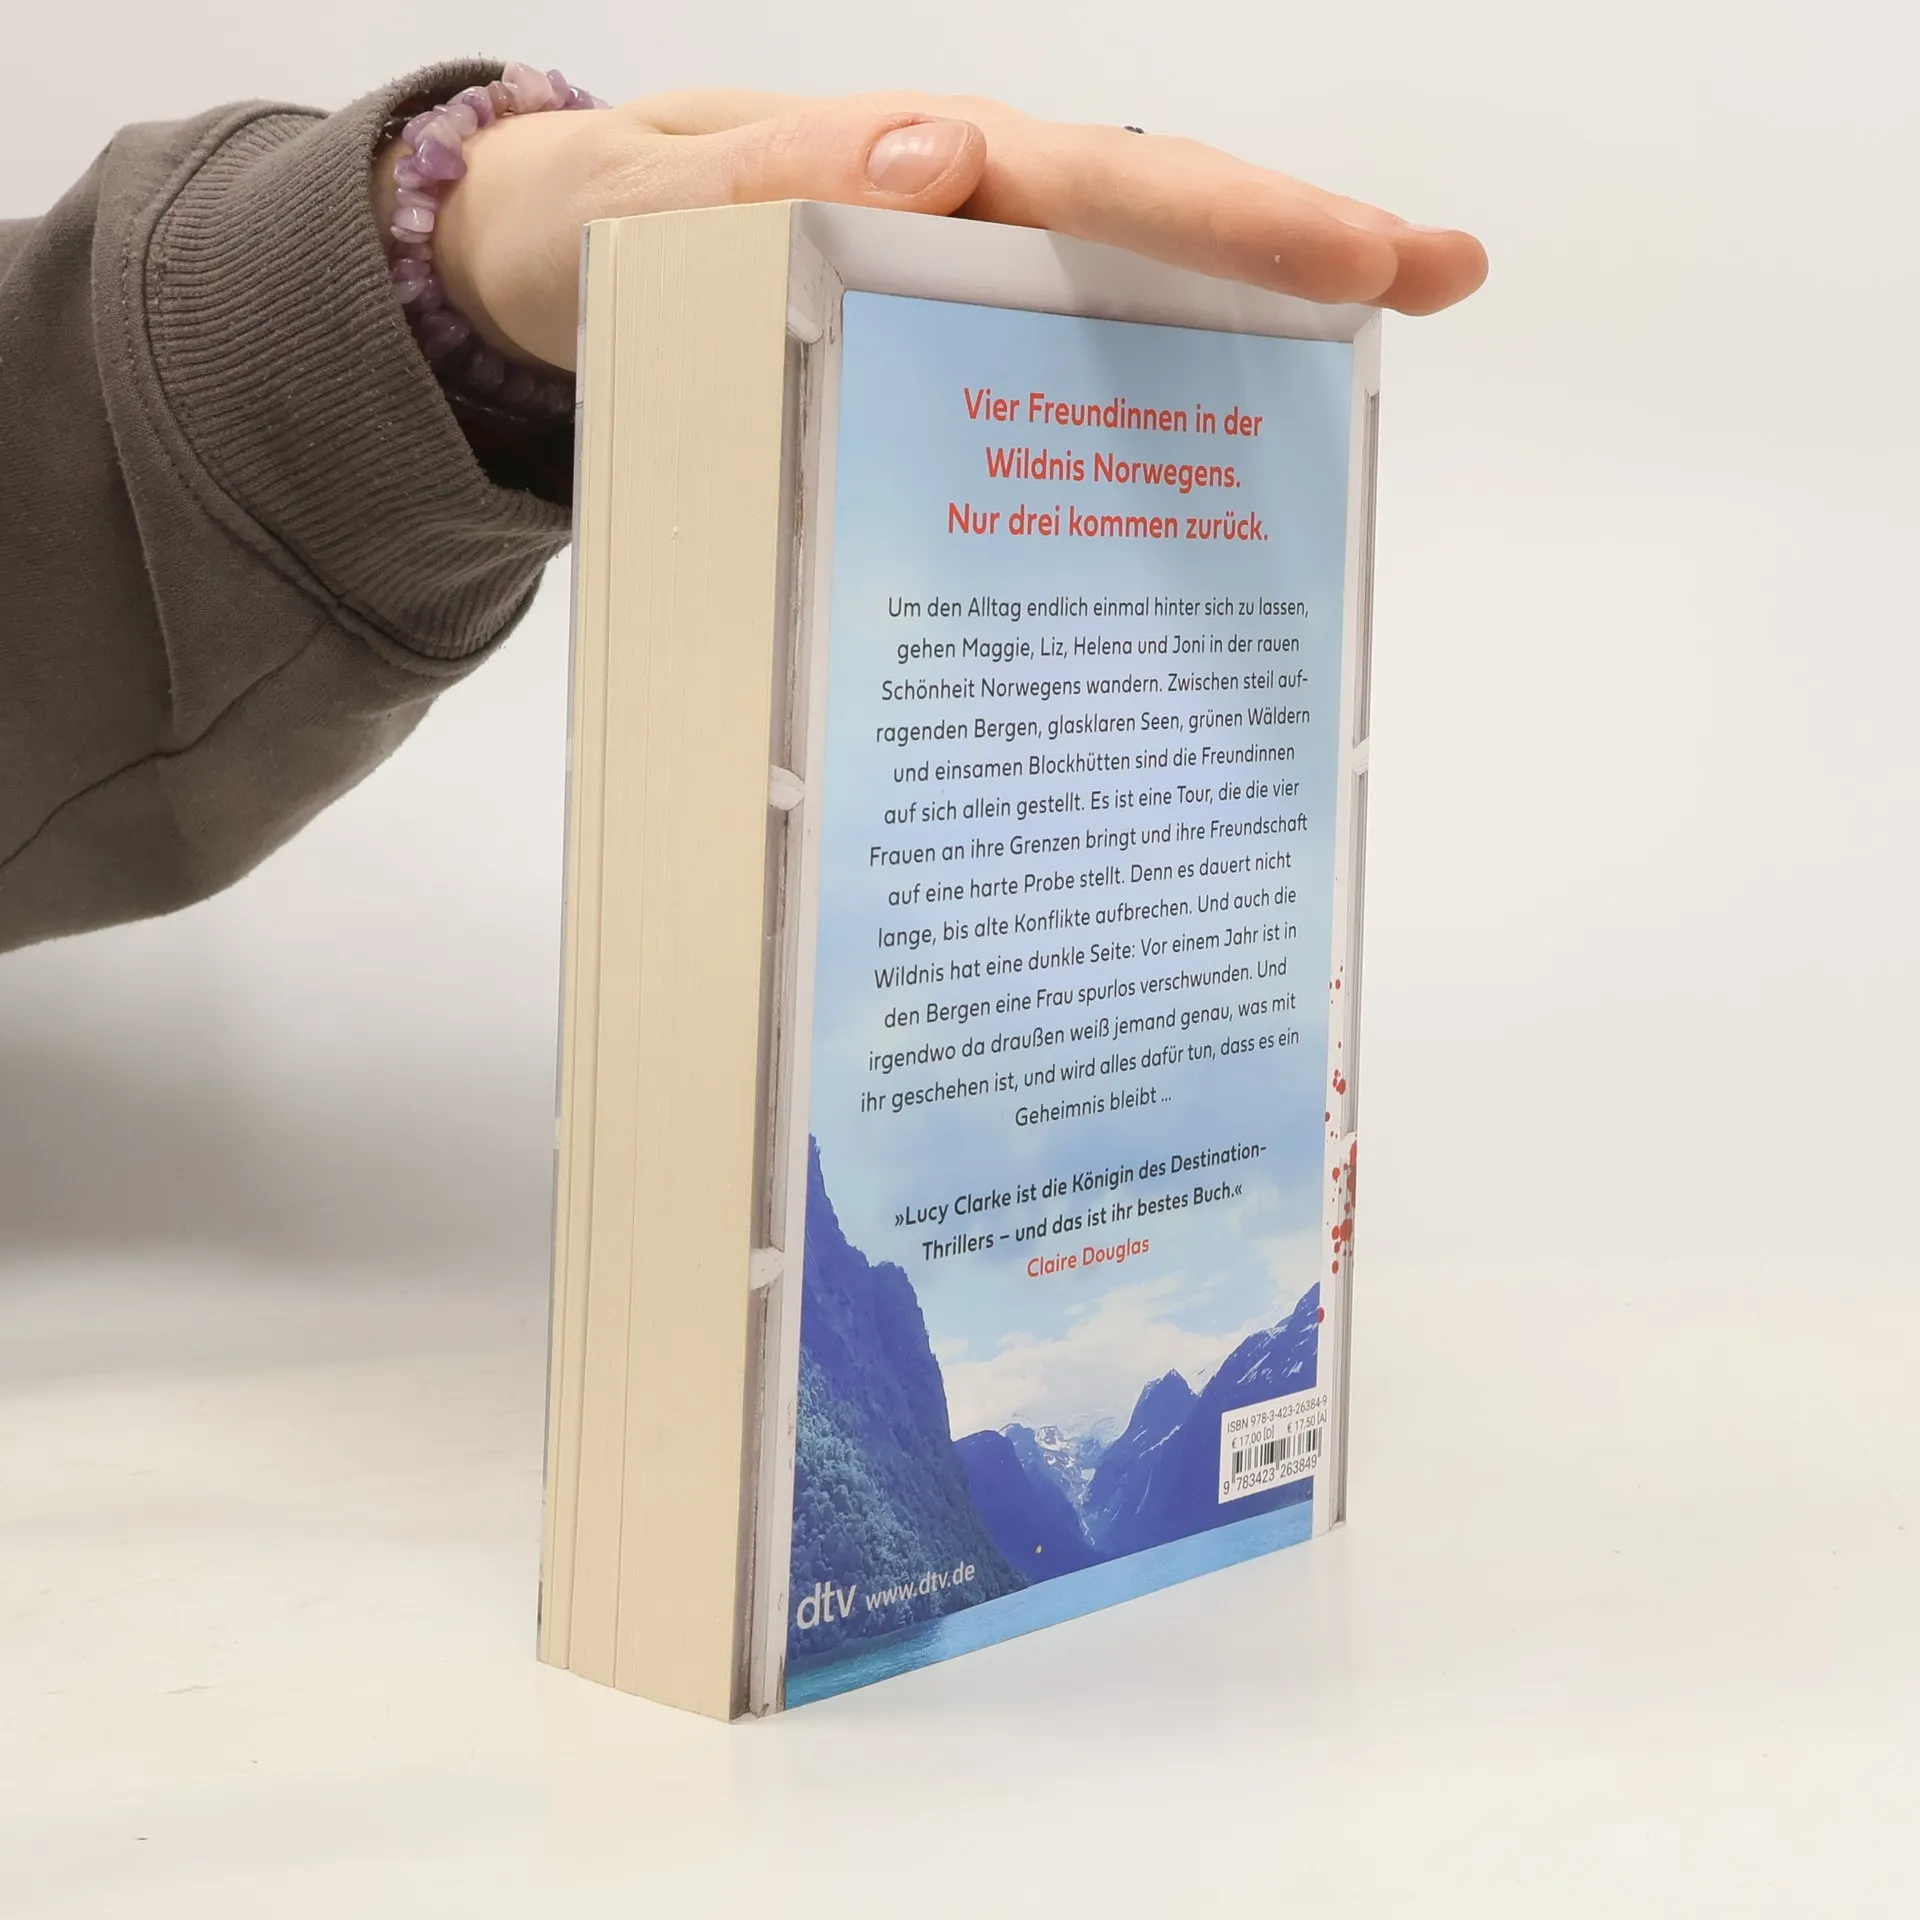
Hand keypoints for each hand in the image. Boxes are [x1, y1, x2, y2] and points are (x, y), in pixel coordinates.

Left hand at [379, 90, 1487, 373]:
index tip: (1338, 260)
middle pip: (1157, 215)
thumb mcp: (654, 212)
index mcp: (919, 168)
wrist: (571, 270)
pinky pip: (1073, 357)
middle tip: (1436, 271)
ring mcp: (976, 279)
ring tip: (1397, 316)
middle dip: (1294, 240)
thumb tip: (933, 161)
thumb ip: (768, 184)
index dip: (1219, 219)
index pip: (1093, 184)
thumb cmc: (613, 242)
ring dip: (1261, 310)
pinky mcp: (959, 342)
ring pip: (1138, 283)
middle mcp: (974, 212)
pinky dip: (1161, 386)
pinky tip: (1234, 442)